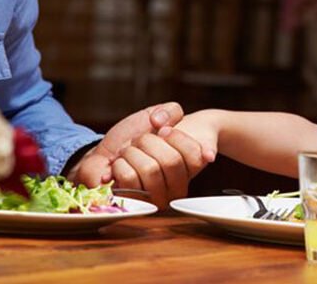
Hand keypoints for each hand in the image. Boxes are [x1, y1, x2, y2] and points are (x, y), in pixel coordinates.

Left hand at [70, 102, 211, 203]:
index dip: (176, 137)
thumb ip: (176, 115)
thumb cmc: (139, 133)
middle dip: (148, 141)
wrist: (108, 151)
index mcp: (189, 166)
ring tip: (128, 154)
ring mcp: (157, 197)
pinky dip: (119, 166)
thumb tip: (208, 156)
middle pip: (171, 161)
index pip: (195, 156)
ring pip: (150, 170)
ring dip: (131, 153)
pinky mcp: (136, 203)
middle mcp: (176, 186)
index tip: (162, 129)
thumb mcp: (162, 114)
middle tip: (140, 140)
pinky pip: (130, 181)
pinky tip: (118, 166)